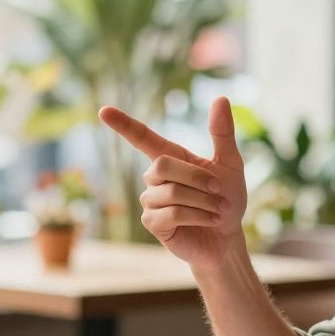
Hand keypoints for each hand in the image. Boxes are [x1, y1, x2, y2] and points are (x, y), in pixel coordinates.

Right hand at [99, 96, 247, 268]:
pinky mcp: (152, 224)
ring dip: (203, 201)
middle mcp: (155, 178)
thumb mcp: (230, 163)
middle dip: (197, 178)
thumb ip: (222, 133)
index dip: (123, 124)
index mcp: (171, 158)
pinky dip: (197, 216)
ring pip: (171, 193)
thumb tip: (221, 98)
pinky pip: (172, 214)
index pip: (142, 137)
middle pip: (163, 165)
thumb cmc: (227, 199)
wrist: (227, 237)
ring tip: (218, 210)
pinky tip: (208, 221)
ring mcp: (151, 201)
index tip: (103, 111)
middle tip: (219, 190)